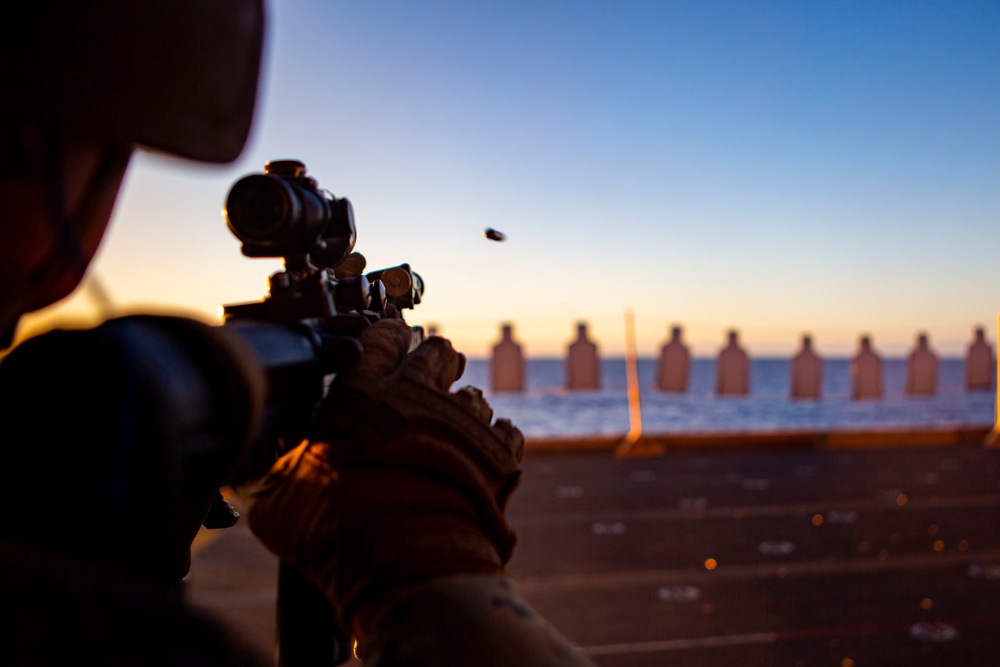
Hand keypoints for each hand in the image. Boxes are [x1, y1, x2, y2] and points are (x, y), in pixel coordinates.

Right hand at [243, 318, 523, 634]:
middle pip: (436, 352)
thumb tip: (248, 463)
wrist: (406, 568)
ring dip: (461, 406)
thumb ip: (269, 466)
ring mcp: (462, 420)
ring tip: (452, 426)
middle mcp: (416, 395)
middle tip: (429, 374)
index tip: (388, 338)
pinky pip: (505, 430)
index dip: (386, 334)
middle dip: (434, 359)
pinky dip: (495, 440)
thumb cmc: (333, 533)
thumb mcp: (275, 498)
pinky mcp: (499, 452)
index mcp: (361, 393)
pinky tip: (481, 455)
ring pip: (471, 394)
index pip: (379, 338)